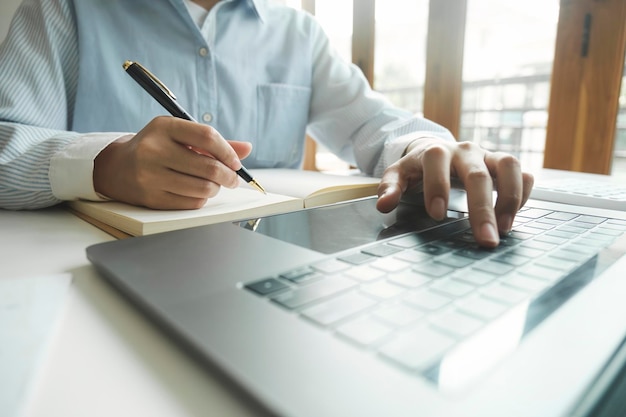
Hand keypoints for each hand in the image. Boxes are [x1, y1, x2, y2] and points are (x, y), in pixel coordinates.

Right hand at [94, 116, 251, 208]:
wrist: (117, 168)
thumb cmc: (156, 148)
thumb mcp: (179, 136)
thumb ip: (213, 142)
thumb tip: (247, 148)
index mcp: (163, 127)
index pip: (207, 137)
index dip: (228, 152)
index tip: (235, 162)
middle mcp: (154, 150)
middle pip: (209, 167)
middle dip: (229, 176)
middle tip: (232, 178)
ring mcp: (150, 176)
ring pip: (203, 188)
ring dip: (215, 188)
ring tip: (213, 184)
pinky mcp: (151, 198)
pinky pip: (191, 203)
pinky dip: (201, 199)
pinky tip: (196, 192)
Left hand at [376, 137, 533, 247]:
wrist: (436, 150)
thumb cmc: (417, 168)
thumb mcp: (398, 174)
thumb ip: (390, 187)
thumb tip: (384, 205)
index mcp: (435, 151)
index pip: (437, 161)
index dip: (437, 186)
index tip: (436, 215)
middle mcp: (464, 150)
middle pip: (477, 174)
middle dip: (481, 208)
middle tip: (485, 239)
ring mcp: (486, 155)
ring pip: (508, 166)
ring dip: (510, 198)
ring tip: (505, 229)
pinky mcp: (502, 164)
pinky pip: (522, 172)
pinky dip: (524, 192)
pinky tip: (514, 216)